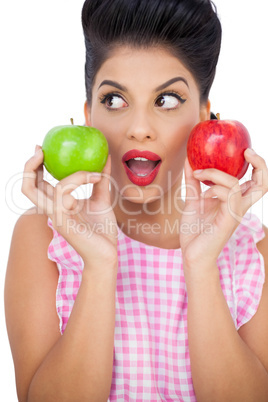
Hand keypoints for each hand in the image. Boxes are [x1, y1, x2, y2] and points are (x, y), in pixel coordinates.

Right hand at [22, 146, 117, 271]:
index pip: (38, 183)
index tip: (44, 147)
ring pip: (43, 187)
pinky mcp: (62, 221)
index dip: (36, 165)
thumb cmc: (102, 230)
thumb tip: (105, 158)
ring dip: (72, 174)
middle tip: (41, 149)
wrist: (107, 254)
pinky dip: (79, 180)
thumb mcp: (102, 199)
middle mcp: (52, 209)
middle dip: (30, 165)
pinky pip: (62, 194)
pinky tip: (97, 178)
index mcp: (58, 204)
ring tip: (94, 173)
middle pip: (27, 186)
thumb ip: (100, 180)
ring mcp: (55, 216)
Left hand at [180, 149, 267, 273]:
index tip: (243, 151)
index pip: (255, 181)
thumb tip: (190, 161)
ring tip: (199, 173)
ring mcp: (235, 213)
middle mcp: (239, 206)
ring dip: (217, 174)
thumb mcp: (192, 202)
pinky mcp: (229, 219)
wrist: (191, 256)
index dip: (256, 165)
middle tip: (246, 151)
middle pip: (263, 183)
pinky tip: (203, 194)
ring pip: (238, 185)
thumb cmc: (194, 232)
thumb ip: (193, 183)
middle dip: (259, 164)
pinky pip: (227, 195)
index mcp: (234, 202)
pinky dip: (213, 188)